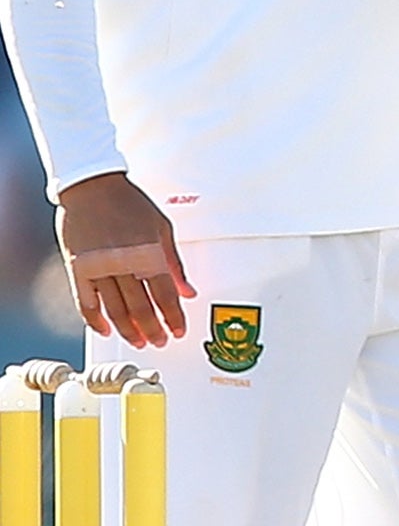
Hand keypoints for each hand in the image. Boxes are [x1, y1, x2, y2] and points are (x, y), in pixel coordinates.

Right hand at [55, 174, 193, 347]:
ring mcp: (98, 268)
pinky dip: (96, 320)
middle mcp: (124, 264)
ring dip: (128, 330)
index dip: (173, 316)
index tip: (178, 330)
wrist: (92, 187)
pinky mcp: (78, 269)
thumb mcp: (162, 228)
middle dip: (153, 328)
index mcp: (148, 253)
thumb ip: (175, 262)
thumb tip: (188, 289)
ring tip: (139, 341)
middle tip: (160, 341)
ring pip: (115, 309)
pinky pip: (86, 303)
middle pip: (141, 306)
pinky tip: (106, 330)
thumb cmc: (130, 204)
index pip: (165, 294)